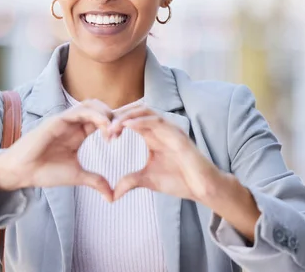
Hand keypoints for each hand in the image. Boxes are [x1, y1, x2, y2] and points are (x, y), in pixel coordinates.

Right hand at [0, 100, 114, 201]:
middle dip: (113, 116)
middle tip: (120, 133)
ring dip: (106, 113)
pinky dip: (95, 115)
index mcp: (79, 132)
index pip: (102, 119)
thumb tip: (112, 196)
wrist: (23, 173)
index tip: (122, 138)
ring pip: (91, 104)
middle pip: (99, 107)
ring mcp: (65, 120)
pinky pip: (79, 111)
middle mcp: (74, 123)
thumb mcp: (77, 176)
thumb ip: (95, 181)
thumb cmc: (45, 172)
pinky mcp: (57, 120)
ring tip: (113, 131)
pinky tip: (104, 128)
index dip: (115, 124)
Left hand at [108, 105, 225, 201]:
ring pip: (145, 111)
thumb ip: (129, 182)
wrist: (202, 188)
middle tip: (102, 128)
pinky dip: (141, 121)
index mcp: (152, 135)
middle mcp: (161, 128)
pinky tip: (127, 125)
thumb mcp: (147, 180)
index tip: (102, 134)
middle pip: (135, 110)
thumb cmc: (179, 180)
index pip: (131, 119)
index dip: (115, 122)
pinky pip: (157, 121)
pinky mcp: (178, 134)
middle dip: (118, 116)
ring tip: (112, 126)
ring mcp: (170, 129)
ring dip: (127, 116)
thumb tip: (111, 195)